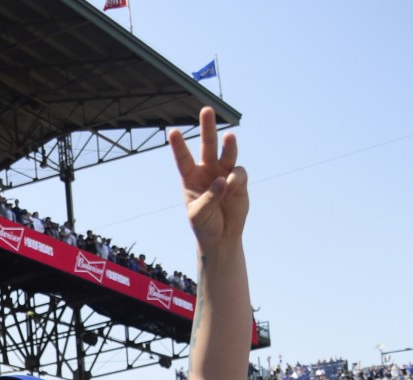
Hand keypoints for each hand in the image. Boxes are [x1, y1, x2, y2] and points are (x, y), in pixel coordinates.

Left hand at [167, 107, 248, 251]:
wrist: (222, 236)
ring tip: (229, 137)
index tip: (173, 132)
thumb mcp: (199, 214)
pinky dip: (236, 178)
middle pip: (207, 145)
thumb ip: (209, 197)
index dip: (179, 146)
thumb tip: (223, 179)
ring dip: (228, 145)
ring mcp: (224, 173)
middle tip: (207, 110)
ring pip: (227, 152)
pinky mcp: (239, 180)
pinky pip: (239, 173)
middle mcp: (207, 171)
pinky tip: (232, 186)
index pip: (183, 159)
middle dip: (207, 127)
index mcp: (191, 178)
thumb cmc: (204, 225)